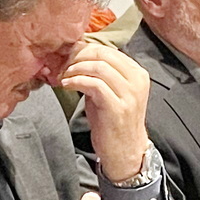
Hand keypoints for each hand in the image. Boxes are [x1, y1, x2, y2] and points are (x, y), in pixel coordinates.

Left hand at [58, 38, 150, 182]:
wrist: (125, 150)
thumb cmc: (112, 120)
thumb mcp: (109, 90)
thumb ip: (99, 73)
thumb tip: (75, 55)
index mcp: (136, 72)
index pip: (107, 49)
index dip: (83, 50)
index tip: (67, 56)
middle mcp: (137, 80)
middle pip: (103, 54)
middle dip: (77, 56)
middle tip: (63, 65)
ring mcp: (129, 93)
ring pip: (98, 67)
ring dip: (75, 69)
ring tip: (63, 77)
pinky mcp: (118, 106)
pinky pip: (94, 84)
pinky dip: (76, 81)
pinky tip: (66, 85)